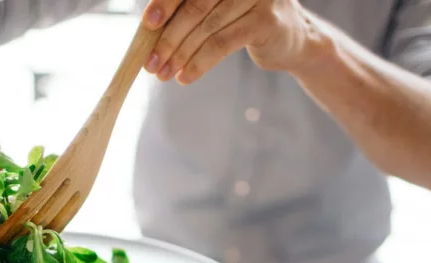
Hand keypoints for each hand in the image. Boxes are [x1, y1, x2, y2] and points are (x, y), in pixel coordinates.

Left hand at [142, 0, 327, 83]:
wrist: (292, 39)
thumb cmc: (244, 20)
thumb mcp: (216, 8)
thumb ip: (189, 10)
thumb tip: (149, 29)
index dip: (165, 3)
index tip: (147, 24)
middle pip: (194, 5)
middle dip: (168, 37)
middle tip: (151, 62)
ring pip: (206, 28)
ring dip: (180, 55)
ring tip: (164, 74)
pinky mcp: (265, 21)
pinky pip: (222, 44)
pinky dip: (199, 63)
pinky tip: (185, 77)